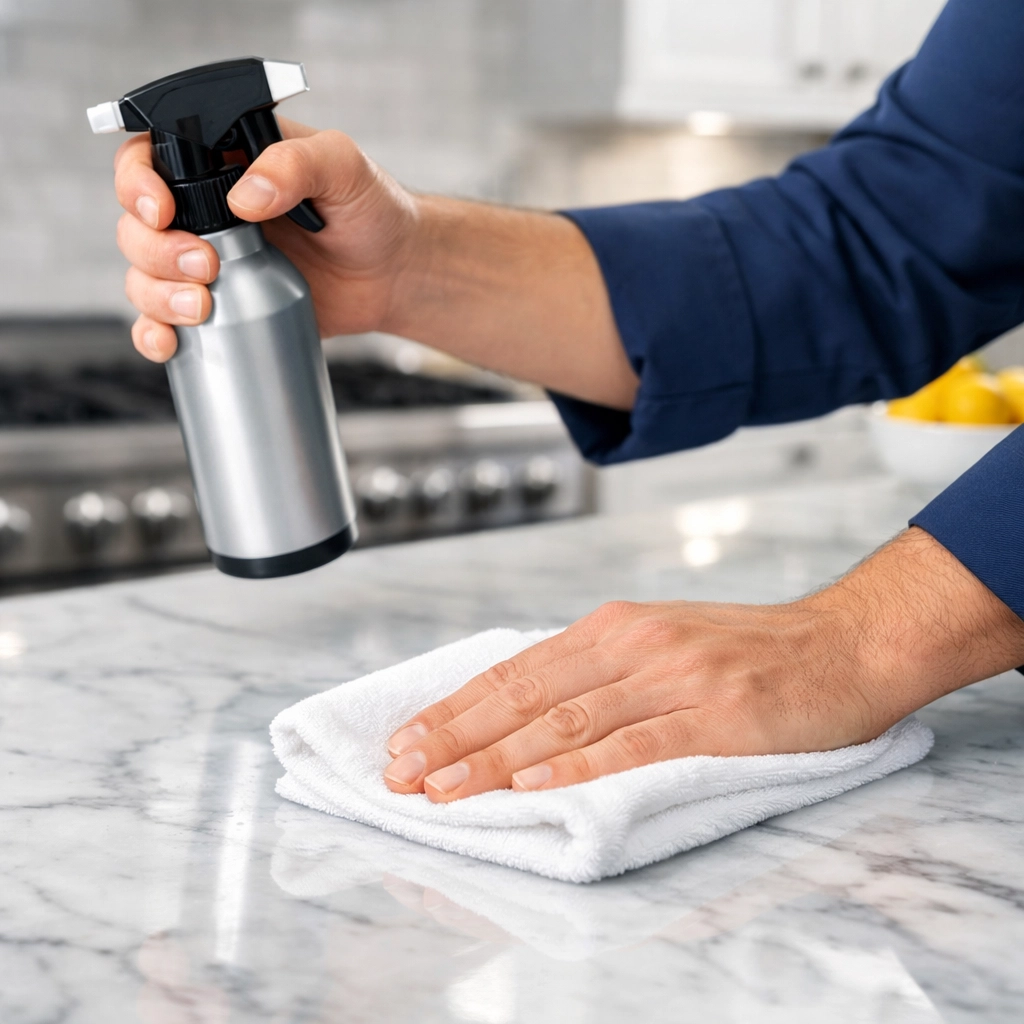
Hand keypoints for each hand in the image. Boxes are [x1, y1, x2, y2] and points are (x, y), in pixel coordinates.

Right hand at [113, 117, 419, 362]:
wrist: (396, 275)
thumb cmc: (374, 212)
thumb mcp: (344, 169)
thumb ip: (297, 164)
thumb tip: (245, 194)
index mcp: (222, 162)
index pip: (149, 158)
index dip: (137, 184)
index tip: (162, 212)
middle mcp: (205, 211)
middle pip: (138, 227)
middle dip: (156, 252)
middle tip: (206, 267)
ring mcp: (210, 262)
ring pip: (145, 277)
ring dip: (154, 296)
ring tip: (200, 308)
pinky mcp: (224, 308)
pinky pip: (168, 323)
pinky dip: (156, 335)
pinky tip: (170, 344)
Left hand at [383, 528, 1023, 801]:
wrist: (842, 644)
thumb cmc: (750, 650)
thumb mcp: (662, 642)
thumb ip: (600, 669)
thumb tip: (530, 705)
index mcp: (614, 627)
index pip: (515, 670)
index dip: (455, 707)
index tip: (407, 739)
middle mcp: (632, 644)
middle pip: (524, 694)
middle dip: (454, 736)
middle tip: (401, 771)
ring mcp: (672, 677)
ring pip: (564, 720)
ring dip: (495, 757)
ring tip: (444, 789)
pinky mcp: (713, 715)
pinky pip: (632, 743)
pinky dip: (577, 765)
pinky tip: (534, 784)